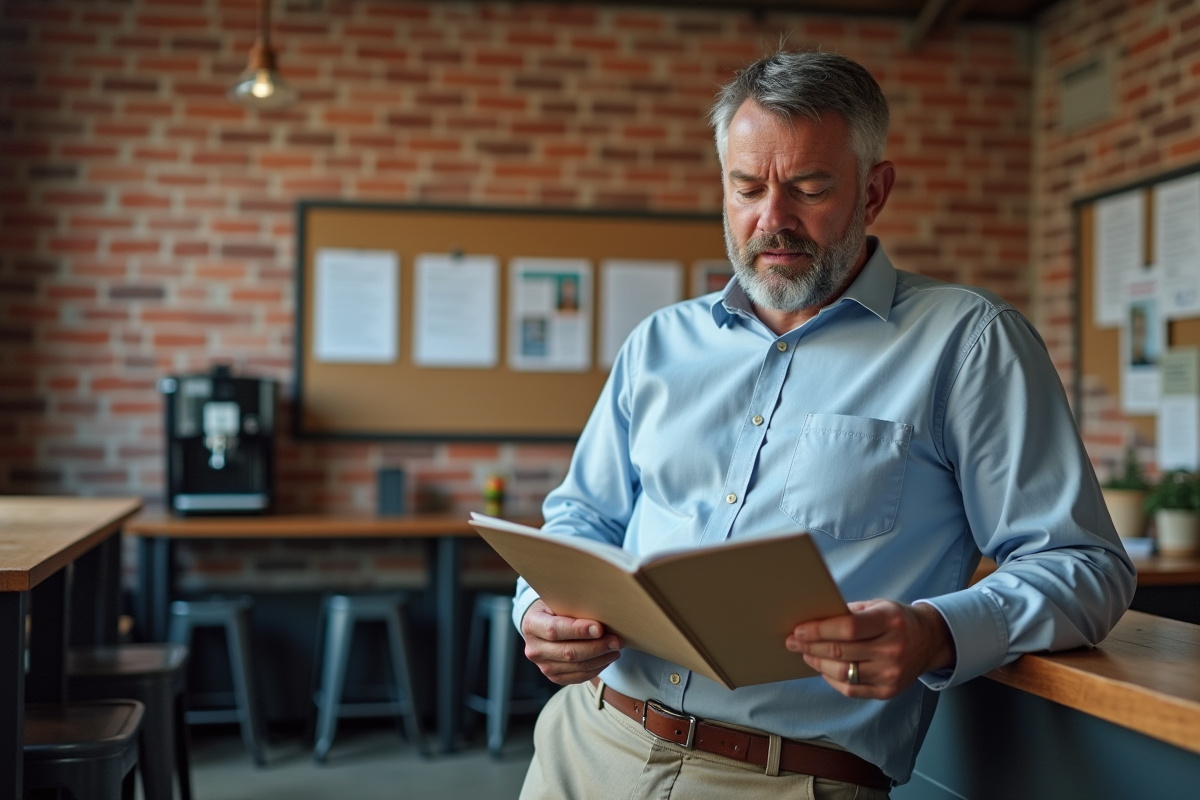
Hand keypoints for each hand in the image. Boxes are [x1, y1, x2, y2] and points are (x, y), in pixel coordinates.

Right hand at [521, 599, 623, 684]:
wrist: (543, 625)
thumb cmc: (555, 608)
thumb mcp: (559, 601)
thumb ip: (575, 607)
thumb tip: (603, 613)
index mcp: (531, 624)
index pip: (555, 630)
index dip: (578, 630)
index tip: (600, 628)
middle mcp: (534, 648)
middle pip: (568, 652)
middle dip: (596, 647)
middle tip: (616, 640)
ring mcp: (543, 666)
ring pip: (576, 666)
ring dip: (601, 659)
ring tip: (616, 648)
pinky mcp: (554, 677)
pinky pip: (579, 676)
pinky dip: (597, 668)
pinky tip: (608, 658)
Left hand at [785, 600, 955, 699]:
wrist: (929, 640)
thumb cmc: (896, 619)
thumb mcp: (877, 606)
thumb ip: (848, 613)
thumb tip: (812, 620)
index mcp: (890, 621)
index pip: (847, 628)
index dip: (819, 630)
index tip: (798, 630)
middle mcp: (893, 649)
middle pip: (841, 651)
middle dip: (810, 646)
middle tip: (793, 642)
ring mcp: (892, 673)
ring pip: (843, 673)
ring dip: (817, 664)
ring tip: (806, 654)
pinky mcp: (889, 691)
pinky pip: (851, 689)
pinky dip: (831, 679)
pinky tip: (822, 669)